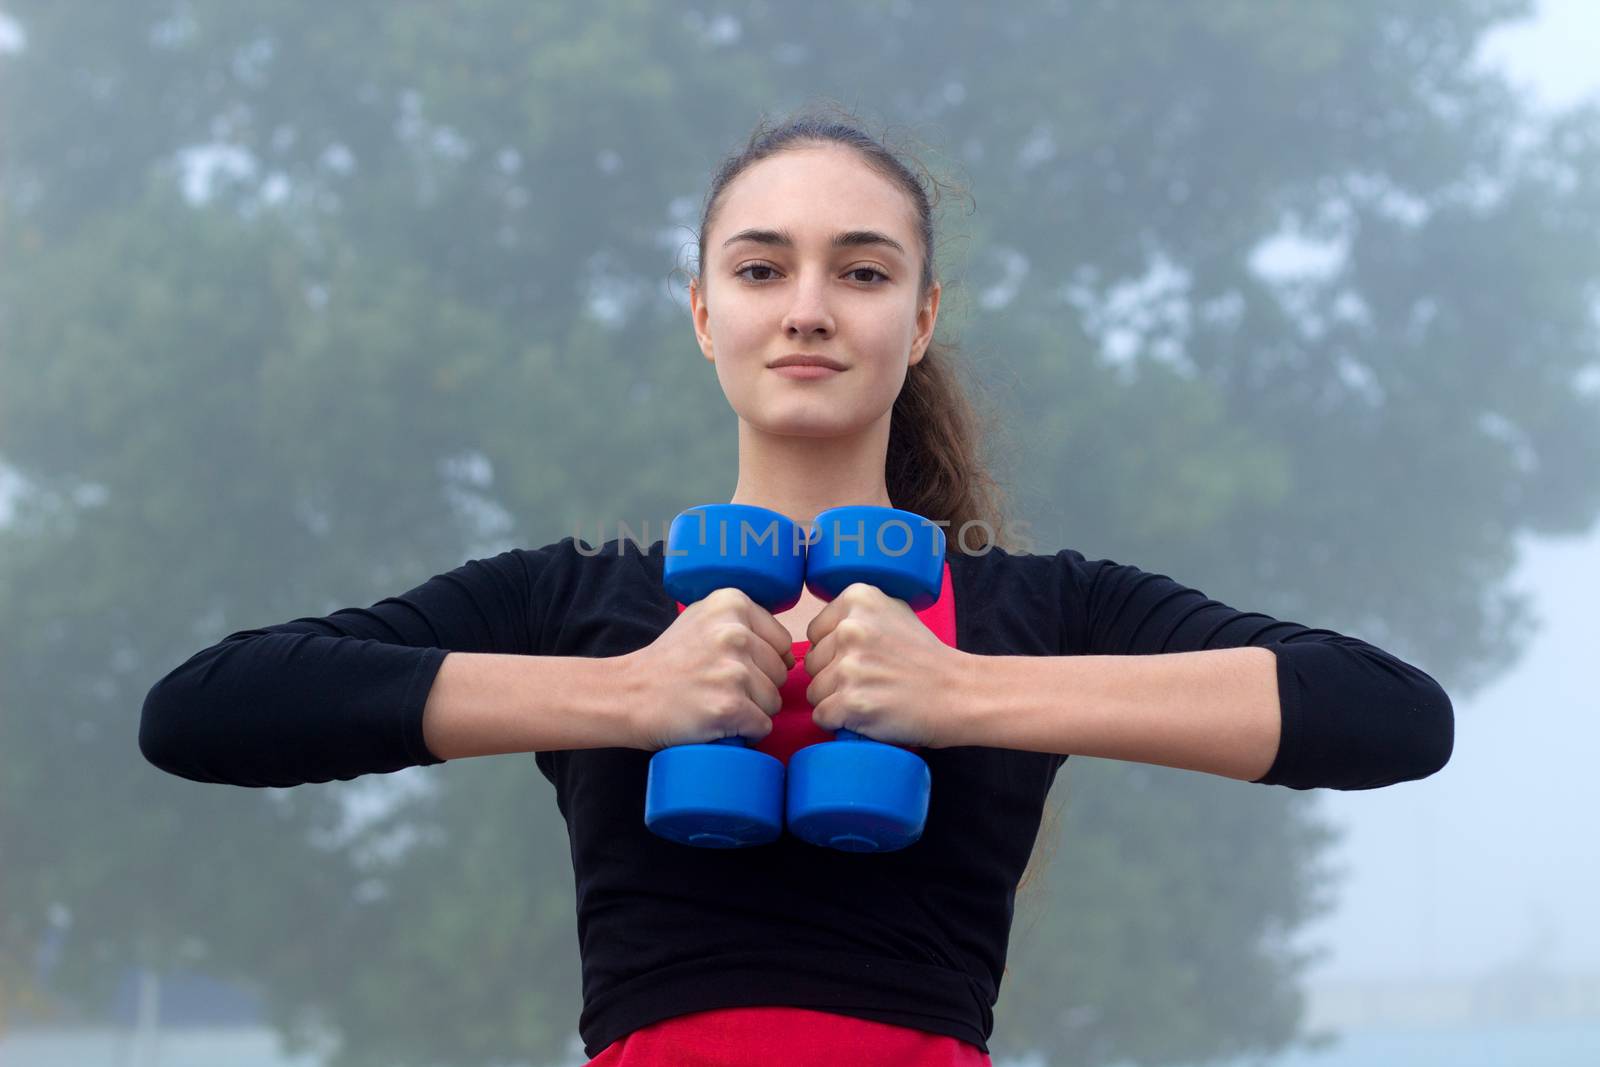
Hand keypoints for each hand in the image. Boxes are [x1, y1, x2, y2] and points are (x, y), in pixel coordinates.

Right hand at [622, 587, 796, 750]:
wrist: (627, 695)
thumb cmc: (668, 662)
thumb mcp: (702, 618)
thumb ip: (742, 620)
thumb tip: (785, 648)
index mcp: (732, 603)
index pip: (782, 642)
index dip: (762, 661)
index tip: (732, 666)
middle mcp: (735, 632)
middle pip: (781, 673)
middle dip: (758, 687)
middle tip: (719, 687)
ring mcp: (734, 670)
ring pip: (775, 701)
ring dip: (752, 710)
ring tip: (716, 702)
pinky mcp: (731, 706)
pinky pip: (763, 726)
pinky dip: (745, 731)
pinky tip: (719, 721)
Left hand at [803, 583, 972, 748]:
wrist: (960, 693)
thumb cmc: (927, 658)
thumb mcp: (895, 612)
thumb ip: (857, 613)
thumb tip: (823, 629)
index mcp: (857, 599)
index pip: (815, 633)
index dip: (834, 651)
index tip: (864, 659)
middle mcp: (850, 628)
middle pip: (811, 663)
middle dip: (833, 677)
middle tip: (871, 682)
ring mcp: (849, 666)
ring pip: (814, 691)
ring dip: (836, 701)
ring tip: (871, 698)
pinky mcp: (851, 702)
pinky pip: (822, 716)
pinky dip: (840, 723)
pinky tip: (867, 716)